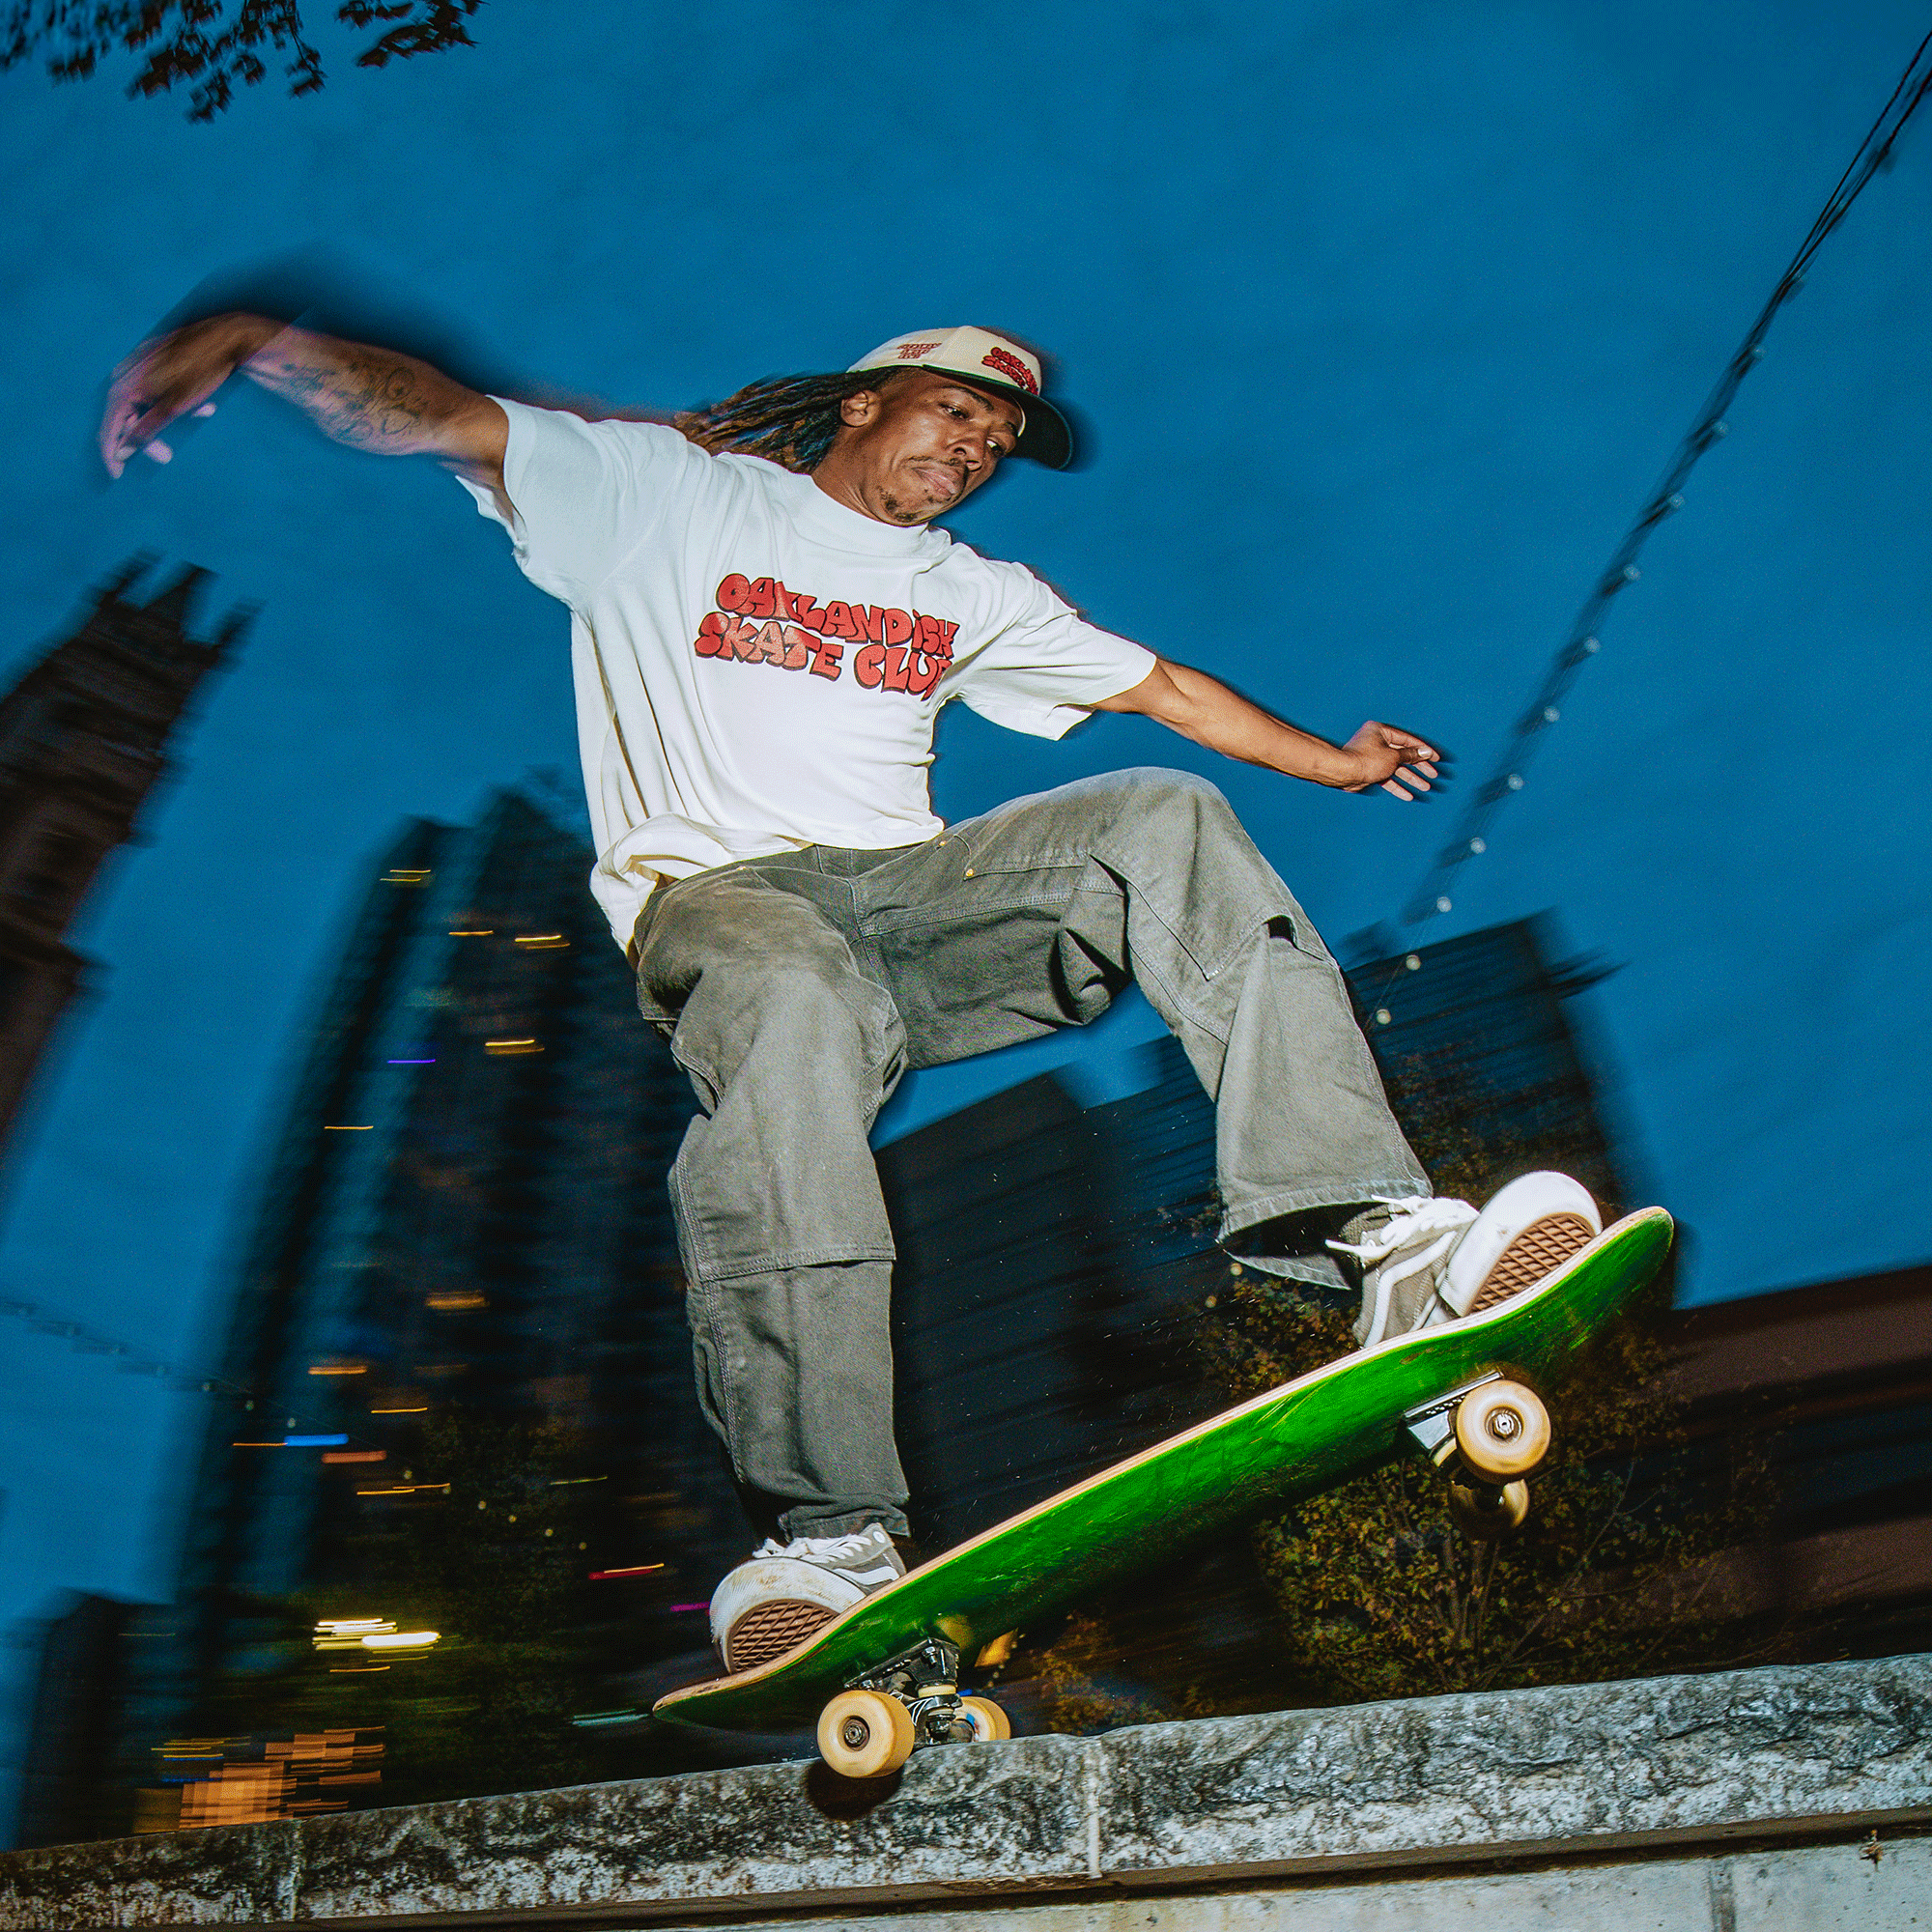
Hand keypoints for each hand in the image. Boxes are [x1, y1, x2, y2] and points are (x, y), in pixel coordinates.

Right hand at [99, 313, 277, 477]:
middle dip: (145, 438)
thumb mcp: (173, 408)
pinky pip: (159, 393)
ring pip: (145, 405)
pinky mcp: (159, 365)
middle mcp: (127, 374)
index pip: (110, 425)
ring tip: (194, 420)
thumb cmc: (201, 371)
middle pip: (126, 416)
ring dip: (165, 421)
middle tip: (166, 456)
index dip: (111, 451)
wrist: (227, 338)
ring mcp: (142, 367)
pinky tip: (205, 408)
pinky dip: (177, 406)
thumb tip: (122, 450)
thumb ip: (146, 429)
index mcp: (125, 384)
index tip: (117, 474)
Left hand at [1339, 720, 1440, 799]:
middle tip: (1433, 775)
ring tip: (1425, 787)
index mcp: (1381, 732)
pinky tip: (1408, 795)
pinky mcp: (1369, 771)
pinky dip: (1396, 786)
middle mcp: (1377, 743)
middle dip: (1419, 767)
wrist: (1343, 773)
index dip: (1423, 750)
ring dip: (1411, 779)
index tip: (1436, 758)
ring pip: (1396, 768)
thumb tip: (1424, 752)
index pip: (1408, 740)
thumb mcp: (1393, 756)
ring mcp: (1373, 757)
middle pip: (1404, 755)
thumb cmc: (1365, 760)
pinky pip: (1386, 778)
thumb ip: (1411, 755)